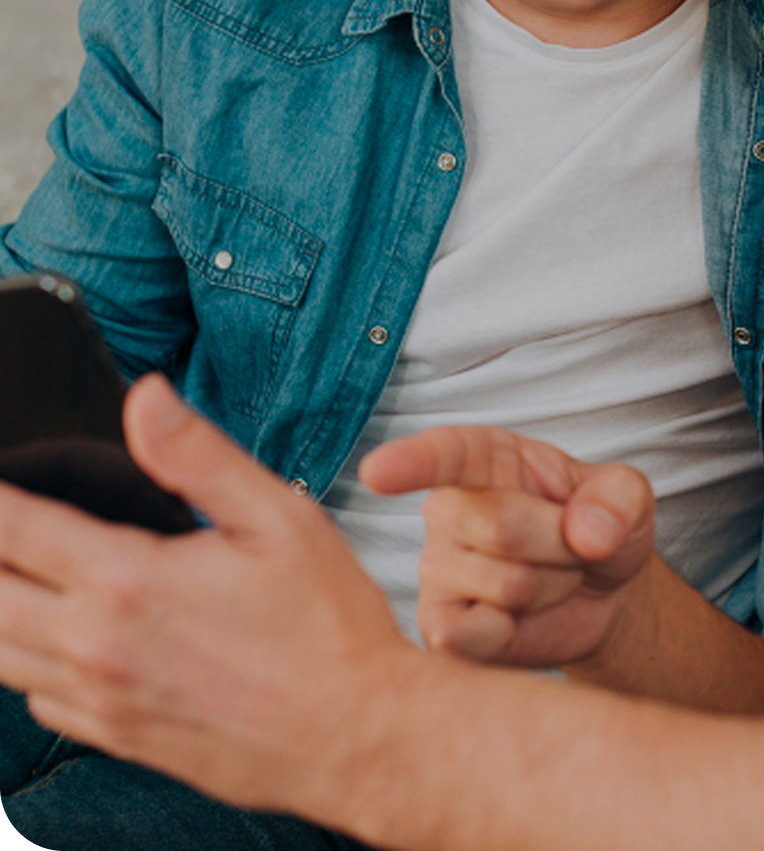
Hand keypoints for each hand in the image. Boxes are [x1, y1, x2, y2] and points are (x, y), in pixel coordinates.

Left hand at [0, 375, 414, 821]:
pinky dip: (25, 662)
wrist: (355, 735)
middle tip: (2, 525)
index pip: (16, 528)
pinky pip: (36, 701)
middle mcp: (97, 646)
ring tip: (14, 571)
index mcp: (130, 581)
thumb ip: (198, 455)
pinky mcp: (116, 737)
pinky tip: (52, 637)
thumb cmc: (327, 626)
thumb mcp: (277, 517)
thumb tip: (145, 398)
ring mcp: (101, 700)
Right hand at [360, 426, 655, 668]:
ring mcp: (438, 570)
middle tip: (570, 545)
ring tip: (550, 577)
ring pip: (505, 584)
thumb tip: (588, 531)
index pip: (443, 455)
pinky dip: (510, 632)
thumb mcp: (628, 496)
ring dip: (551, 587)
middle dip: (560, 543)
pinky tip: (518, 620)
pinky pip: (469, 636)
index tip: (377, 472)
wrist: (602, 593)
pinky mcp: (440, 628)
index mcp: (484, 458)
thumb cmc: (601, 527)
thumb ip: (619, 497)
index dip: (410, 463)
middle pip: (500, 525)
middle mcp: (447, 509)